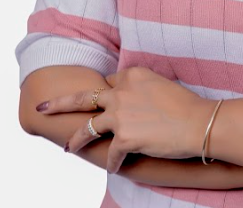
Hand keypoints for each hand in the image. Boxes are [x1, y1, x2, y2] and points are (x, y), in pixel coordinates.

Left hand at [37, 67, 215, 172]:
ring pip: (88, 127)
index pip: (110, 83)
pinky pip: (111, 153)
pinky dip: (114, 162)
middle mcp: (122, 92)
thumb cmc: (186, 105)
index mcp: (132, 75)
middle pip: (84, 97)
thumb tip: (131, 101)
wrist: (199, 123)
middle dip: (60, 103)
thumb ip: (141, 89)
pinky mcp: (124, 138)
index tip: (107, 101)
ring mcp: (120, 115)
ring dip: (76, 140)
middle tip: (44, 107)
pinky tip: (116, 167)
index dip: (109, 94)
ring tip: (69, 148)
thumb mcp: (162, 84)